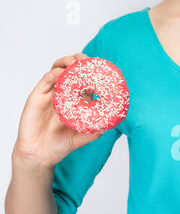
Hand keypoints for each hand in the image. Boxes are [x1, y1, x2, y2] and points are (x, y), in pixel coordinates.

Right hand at [13, 53, 103, 167]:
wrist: (39, 154)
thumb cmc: (59, 145)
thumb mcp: (80, 139)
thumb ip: (92, 133)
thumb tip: (107, 127)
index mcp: (75, 102)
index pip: (85, 82)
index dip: (91, 73)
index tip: (102, 68)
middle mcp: (63, 95)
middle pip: (71, 71)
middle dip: (79, 62)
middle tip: (88, 59)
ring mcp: (50, 94)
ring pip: (57, 71)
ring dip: (66, 63)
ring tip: (75, 62)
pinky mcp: (37, 96)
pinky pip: (46, 81)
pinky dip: (54, 74)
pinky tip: (62, 73)